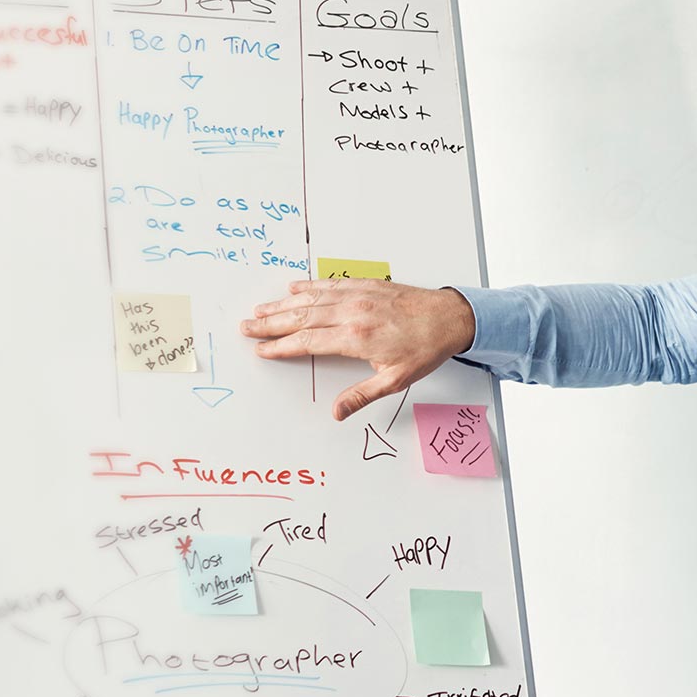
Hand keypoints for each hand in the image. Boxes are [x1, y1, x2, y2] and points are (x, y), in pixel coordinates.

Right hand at [239, 280, 475, 419]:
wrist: (449, 318)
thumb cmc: (425, 349)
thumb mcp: (395, 379)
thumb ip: (362, 394)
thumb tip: (337, 412)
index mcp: (355, 338)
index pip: (307, 342)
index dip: (281, 347)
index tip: (262, 350)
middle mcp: (351, 313)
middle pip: (301, 318)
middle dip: (271, 323)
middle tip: (247, 327)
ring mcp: (357, 296)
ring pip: (311, 300)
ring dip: (283, 304)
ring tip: (261, 309)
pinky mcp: (365, 285)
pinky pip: (330, 284)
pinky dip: (309, 285)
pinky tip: (294, 286)